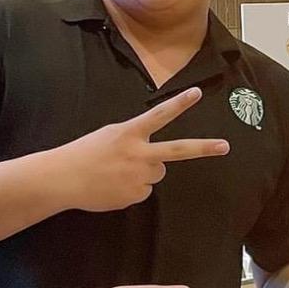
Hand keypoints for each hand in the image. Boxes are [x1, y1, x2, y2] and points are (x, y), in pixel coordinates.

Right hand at [46, 89, 230, 214]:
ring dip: (144, 173)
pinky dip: (133, 189)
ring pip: (157, 173)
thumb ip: (134, 141)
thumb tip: (153, 160)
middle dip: (204, 148)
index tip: (196, 92)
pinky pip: (144, 190)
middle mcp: (139, 153)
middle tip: (225, 146)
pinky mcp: (137, 194)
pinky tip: (114, 185)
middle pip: (177, 150)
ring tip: (118, 172)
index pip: (159, 115)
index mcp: (129, 133)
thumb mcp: (109, 137)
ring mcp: (140, 175)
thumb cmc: (84, 154)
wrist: (63, 178)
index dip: (179, 104)